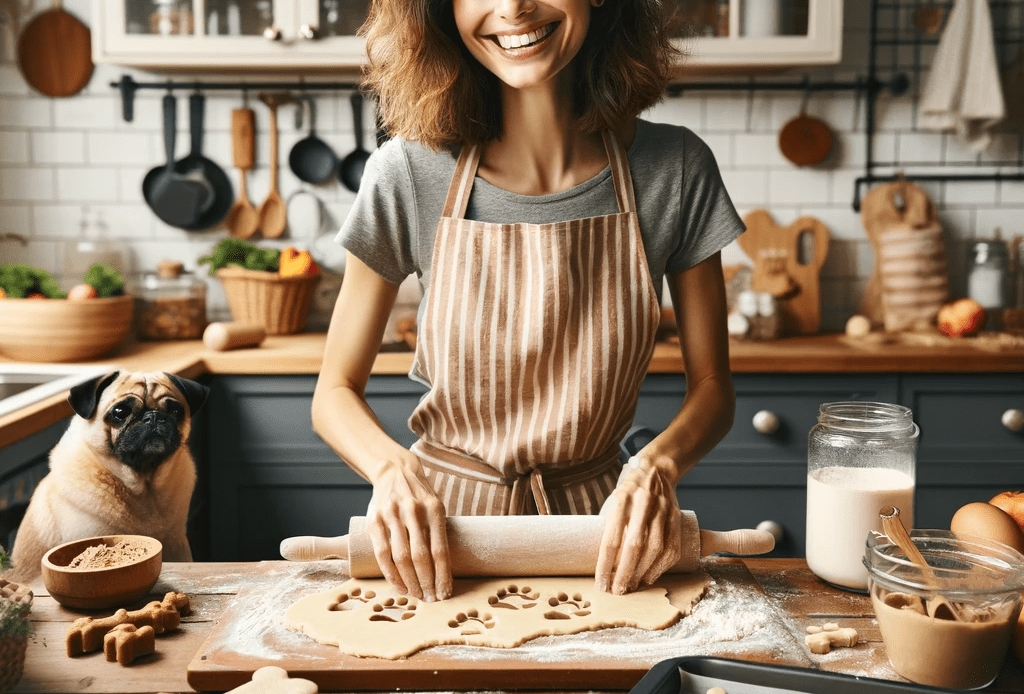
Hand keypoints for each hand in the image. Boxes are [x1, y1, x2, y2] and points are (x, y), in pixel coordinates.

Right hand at [366, 455, 451, 600]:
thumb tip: (445, 571)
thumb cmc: (420, 496)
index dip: (442, 576)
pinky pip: (382, 553)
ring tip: (417, 595)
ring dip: (409, 581)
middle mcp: (413, 511)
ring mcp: (392, 515)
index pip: (440, 550)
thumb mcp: (436, 506)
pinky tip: (399, 585)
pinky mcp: (375, 520)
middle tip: (431, 599)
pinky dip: (391, 573)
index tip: (445, 593)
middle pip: (421, 556)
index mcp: (434, 509)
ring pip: (401, 557)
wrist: (395, 471)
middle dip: (426, 582)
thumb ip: (439, 532)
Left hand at [595, 458, 681, 593]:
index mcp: (620, 501)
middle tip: (617, 591)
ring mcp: (662, 511)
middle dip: (625, 574)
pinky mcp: (676, 517)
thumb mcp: (612, 502)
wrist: (655, 469)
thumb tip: (600, 561)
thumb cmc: (628, 491)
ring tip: (632, 587)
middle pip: (634, 547)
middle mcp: (642, 505)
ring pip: (654, 549)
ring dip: (642, 573)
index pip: (611, 540)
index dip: (605, 566)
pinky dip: (660, 567)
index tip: (601, 584)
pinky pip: (671, 548)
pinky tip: (649, 577)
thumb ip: (609, 527)